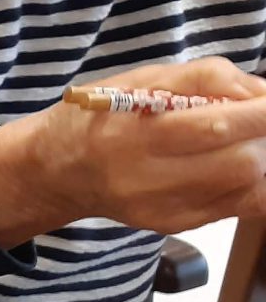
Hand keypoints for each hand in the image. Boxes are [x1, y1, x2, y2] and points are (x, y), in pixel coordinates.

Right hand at [0, 58, 265, 245]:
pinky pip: (239, 206)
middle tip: (258, 118)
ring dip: (259, 156)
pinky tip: (232, 162)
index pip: (217, 125)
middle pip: (241, 162)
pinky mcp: (174, 224)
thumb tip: (261, 92)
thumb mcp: (140, 79)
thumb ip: (204, 77)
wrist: (55, 171)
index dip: (262, 113)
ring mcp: (162, 207)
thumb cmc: (98, 117)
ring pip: (246, 185)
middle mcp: (146, 178)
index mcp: (134, 133)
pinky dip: (252, 181)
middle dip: (263, 134)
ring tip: (241, 139)